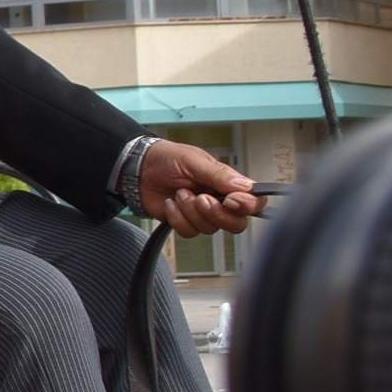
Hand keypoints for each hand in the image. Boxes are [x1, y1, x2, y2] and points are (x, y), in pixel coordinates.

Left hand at [139, 139, 262, 237]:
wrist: (137, 168)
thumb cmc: (167, 159)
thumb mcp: (193, 160)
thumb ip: (219, 175)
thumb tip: (247, 187)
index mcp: (228, 184)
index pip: (254, 202)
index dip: (248, 206)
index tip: (232, 200)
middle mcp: (220, 201)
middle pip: (236, 224)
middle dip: (218, 214)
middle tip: (201, 198)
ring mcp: (203, 214)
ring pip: (210, 228)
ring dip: (191, 211)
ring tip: (180, 192)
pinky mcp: (185, 223)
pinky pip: (189, 232)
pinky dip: (177, 218)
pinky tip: (170, 203)